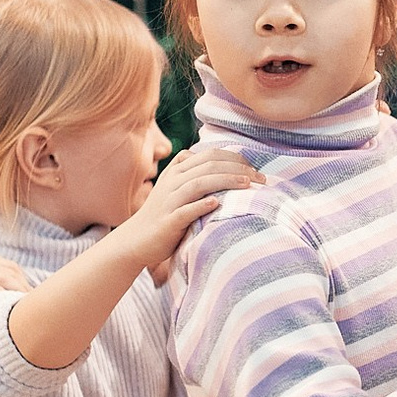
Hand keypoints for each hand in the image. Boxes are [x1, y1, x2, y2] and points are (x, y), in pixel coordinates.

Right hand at [0, 254, 31, 331]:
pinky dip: (1, 296)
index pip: (9, 265)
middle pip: (10, 270)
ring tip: (26, 308)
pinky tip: (8, 309)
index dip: (24, 280)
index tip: (32, 298)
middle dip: (25, 286)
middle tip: (34, 305)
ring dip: (18, 291)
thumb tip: (10, 295)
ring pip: (3, 276)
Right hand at [104, 147, 260, 275]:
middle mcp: (173, 182)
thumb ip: (194, 173)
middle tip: (260, 178)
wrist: (135, 240)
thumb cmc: (164, 214)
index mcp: (177, 171)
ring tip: (247, 184)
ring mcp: (169, 201)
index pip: (209, 156)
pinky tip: (216, 204)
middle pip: (208, 167)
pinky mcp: (168, 221)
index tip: (255, 168)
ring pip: (198, 184)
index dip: (234, 158)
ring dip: (224, 181)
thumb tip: (222, 163)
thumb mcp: (176, 188)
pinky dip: (200, 206)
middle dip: (237, 169)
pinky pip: (185, 211)